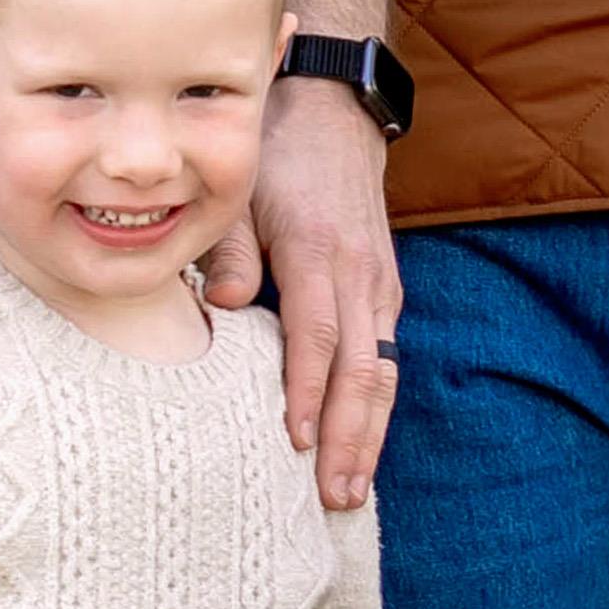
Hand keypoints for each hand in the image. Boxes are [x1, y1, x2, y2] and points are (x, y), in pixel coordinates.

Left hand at [211, 63, 400, 507]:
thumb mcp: (239, 190)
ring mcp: (381, 284)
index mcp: (319, 251)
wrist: (334, 112)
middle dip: (350, 438)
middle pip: (363, 370)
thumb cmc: (274, 155)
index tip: (294, 442)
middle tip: (334, 497)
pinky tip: (362, 444)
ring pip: (384, 372)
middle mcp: (361, 274)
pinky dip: (376, 407)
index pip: (316, 336)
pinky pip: (386, 358)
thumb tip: (221, 307)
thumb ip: (229, 250)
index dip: (306, 392)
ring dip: (371, 434)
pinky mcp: (386, 289)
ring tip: (352, 490)